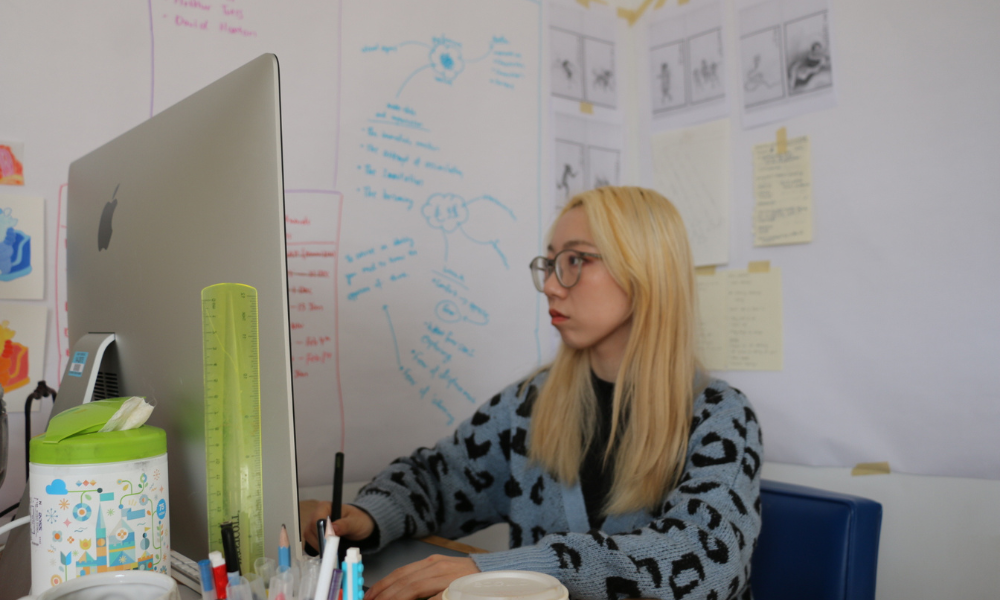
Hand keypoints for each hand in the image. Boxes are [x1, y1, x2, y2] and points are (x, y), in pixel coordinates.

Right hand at [299, 500, 374, 550]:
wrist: (361, 524)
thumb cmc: (358, 520)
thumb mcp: (355, 523)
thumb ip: (344, 525)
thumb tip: (332, 529)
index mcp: (325, 507)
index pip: (316, 520)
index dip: (321, 532)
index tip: (330, 542)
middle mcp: (317, 514)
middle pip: (311, 530)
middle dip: (321, 541)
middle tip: (333, 549)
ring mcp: (314, 525)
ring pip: (310, 537)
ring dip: (320, 546)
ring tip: (333, 548)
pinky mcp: (314, 534)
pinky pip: (312, 542)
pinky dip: (320, 548)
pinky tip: (329, 549)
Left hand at [364, 555, 479, 599]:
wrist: (501, 575)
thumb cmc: (472, 580)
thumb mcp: (445, 576)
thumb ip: (426, 584)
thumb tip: (403, 595)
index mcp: (432, 563)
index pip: (401, 573)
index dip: (382, 585)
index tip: (370, 596)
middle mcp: (436, 567)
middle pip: (402, 581)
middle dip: (383, 594)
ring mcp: (446, 577)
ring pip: (411, 588)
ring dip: (394, 599)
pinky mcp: (455, 589)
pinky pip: (433, 599)